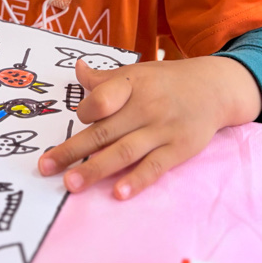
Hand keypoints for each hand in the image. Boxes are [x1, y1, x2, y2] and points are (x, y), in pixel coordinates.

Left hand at [39, 55, 261, 199]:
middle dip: (72, 150)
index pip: (100, 100)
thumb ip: (104, 78)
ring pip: (123, 152)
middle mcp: (145, 107)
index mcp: (131, 85)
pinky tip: (118, 193)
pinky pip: (154, 166)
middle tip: (46, 167)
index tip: (76, 122)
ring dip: (95, 169)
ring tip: (71, 184)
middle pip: (103, 131)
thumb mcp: (137, 73)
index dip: (85, 111)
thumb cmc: (167, 82)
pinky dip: (136, 180)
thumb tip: (76, 69)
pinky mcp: (179, 149)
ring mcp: (162, 129)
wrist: (214, 88)